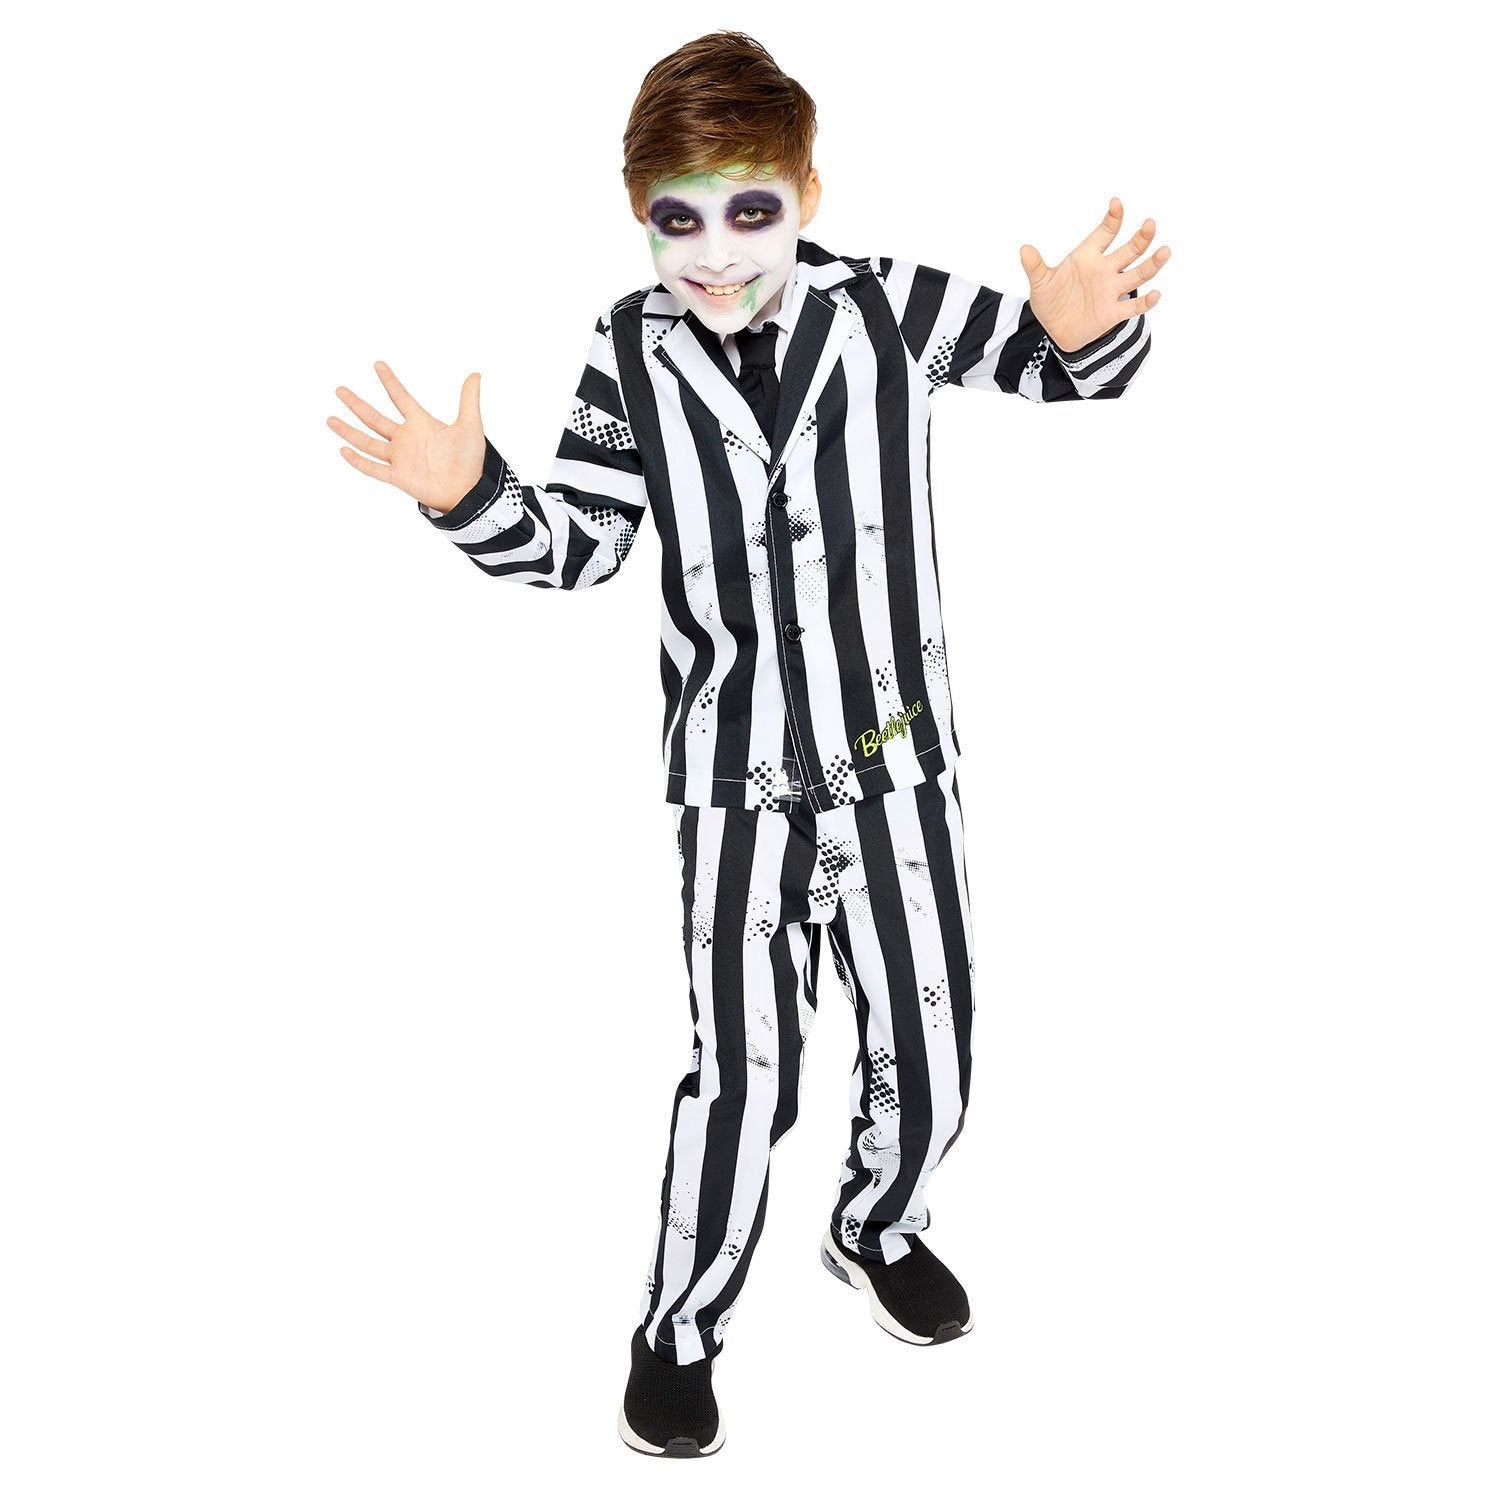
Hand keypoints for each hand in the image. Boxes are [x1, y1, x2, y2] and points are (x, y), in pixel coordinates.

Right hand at [327, 362, 485, 512]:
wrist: (468, 490)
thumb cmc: (470, 460)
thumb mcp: (470, 425)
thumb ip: (469, 399)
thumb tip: (476, 374)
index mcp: (421, 423)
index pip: (400, 397)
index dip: (389, 381)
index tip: (378, 364)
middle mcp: (406, 438)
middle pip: (375, 418)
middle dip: (357, 404)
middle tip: (340, 390)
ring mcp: (400, 457)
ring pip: (367, 441)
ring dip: (349, 430)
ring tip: (330, 419)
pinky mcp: (398, 476)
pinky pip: (373, 468)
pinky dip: (358, 460)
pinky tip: (343, 450)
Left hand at [1019, 198, 1169, 354]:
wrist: (1056, 330)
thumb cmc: (1051, 300)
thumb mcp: (1040, 283)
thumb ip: (1035, 266)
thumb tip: (1023, 249)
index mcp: (1088, 256)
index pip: (1105, 233)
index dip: (1112, 218)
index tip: (1116, 204)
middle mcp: (1105, 270)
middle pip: (1129, 250)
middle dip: (1141, 238)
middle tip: (1149, 224)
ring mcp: (1111, 290)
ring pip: (1138, 274)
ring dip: (1152, 264)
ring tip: (1165, 251)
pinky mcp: (1112, 313)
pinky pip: (1132, 307)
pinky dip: (1144, 302)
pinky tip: (1155, 295)